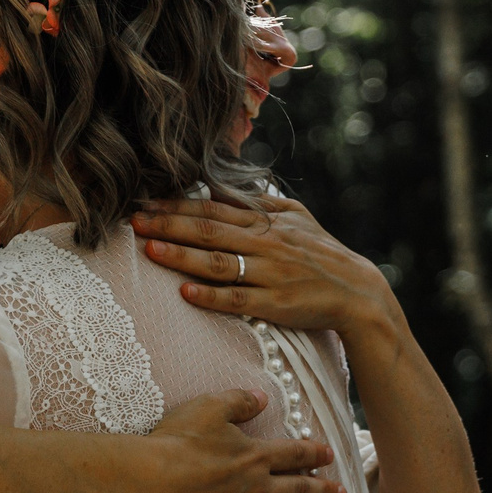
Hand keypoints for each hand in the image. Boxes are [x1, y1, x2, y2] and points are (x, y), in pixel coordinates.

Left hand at [130, 195, 399, 342]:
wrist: (358, 292)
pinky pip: (239, 300)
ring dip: (182, 257)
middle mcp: (266, 244)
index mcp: (267, 222)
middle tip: (134, 221)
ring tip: (150, 251)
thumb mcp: (298, 218)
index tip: (145, 202)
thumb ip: (262, 202)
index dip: (177, 205)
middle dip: (169, 225)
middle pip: (210, 231)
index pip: (214, 209)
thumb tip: (223, 187)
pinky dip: (212, 296)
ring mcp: (271, 275)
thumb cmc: (323, 254)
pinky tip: (186, 293)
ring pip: (219, 263)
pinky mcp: (276, 305)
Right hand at [132, 390, 346, 492]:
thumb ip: (239, 401)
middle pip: (299, 491)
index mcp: (255, 457)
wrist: (149, 482)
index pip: (294, 454)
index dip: (314, 453)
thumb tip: (263, 397)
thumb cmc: (176, 442)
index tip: (329, 456)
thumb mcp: (209, 408)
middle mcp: (257, 490)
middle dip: (323, 492)